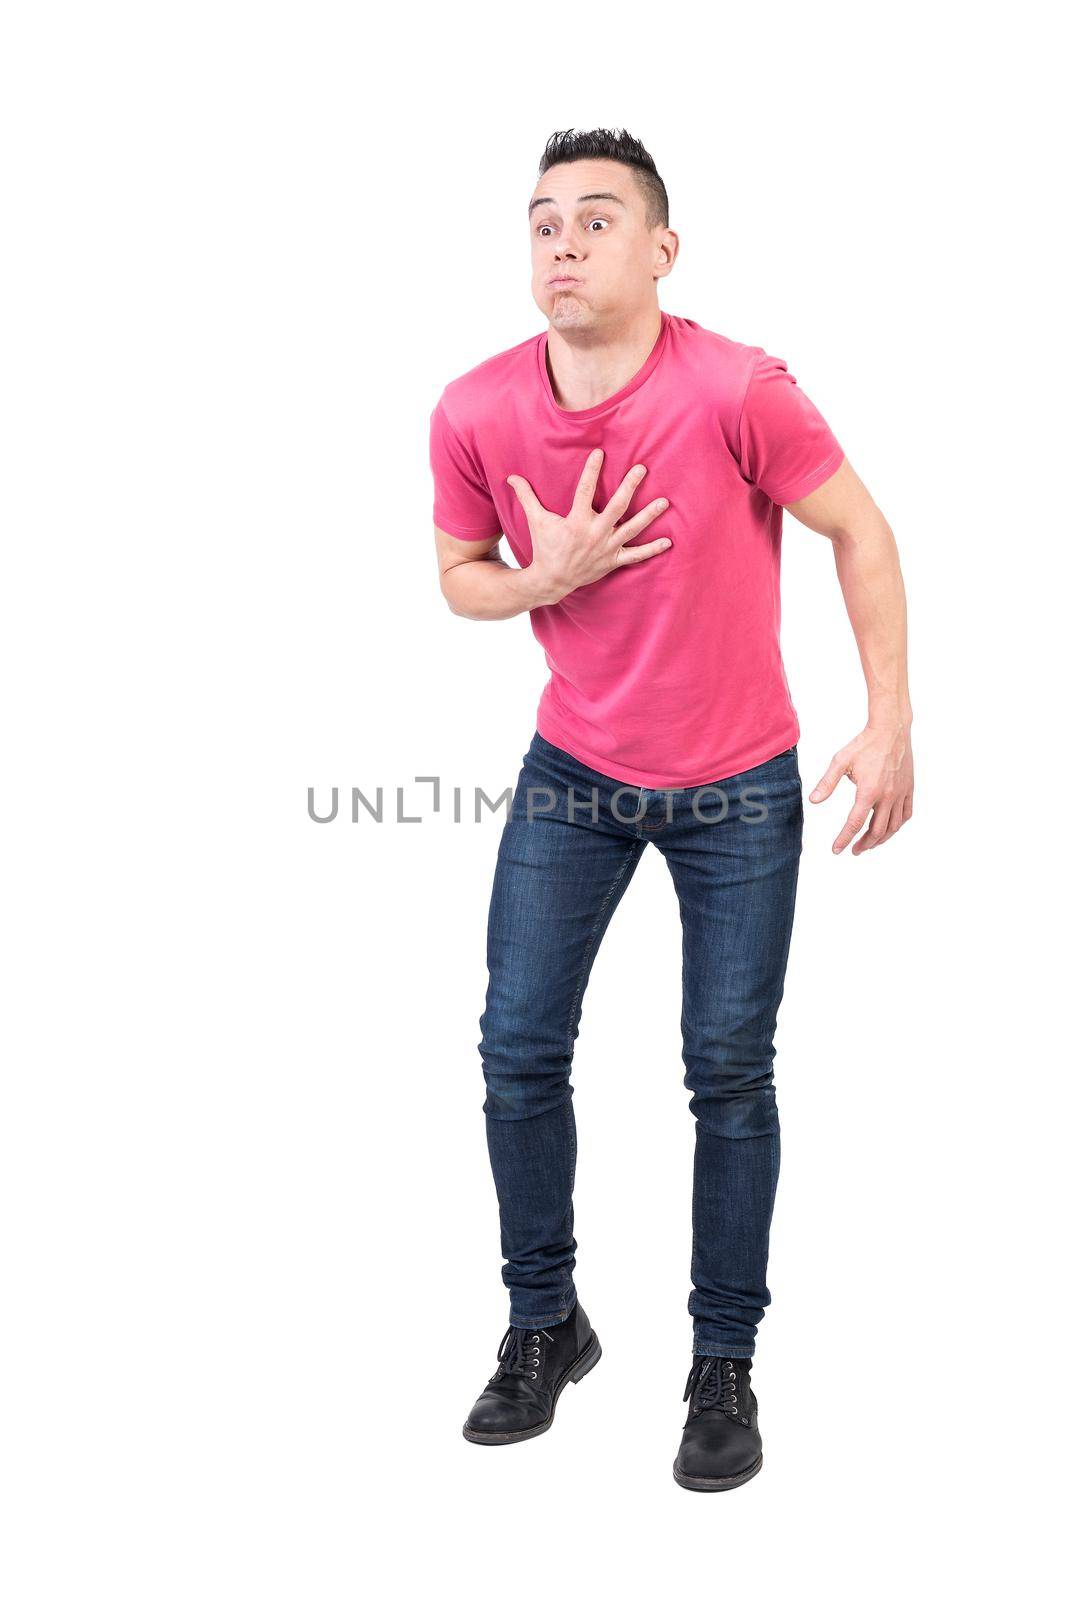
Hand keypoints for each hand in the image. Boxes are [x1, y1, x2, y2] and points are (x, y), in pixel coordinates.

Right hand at [505, 448, 670, 602]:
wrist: (551, 580)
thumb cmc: (545, 547)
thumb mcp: (535, 521)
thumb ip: (526, 497)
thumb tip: (510, 477)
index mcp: (576, 521)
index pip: (584, 490)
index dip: (591, 470)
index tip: (600, 453)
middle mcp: (594, 533)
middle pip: (617, 506)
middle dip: (630, 486)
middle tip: (642, 469)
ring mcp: (606, 548)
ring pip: (632, 529)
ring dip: (649, 516)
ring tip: (664, 502)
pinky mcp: (613, 560)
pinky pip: (636, 556)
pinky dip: (652, 550)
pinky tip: (668, 542)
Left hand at [809, 722, 913, 853]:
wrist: (891, 730)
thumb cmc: (864, 744)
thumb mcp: (840, 762)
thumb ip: (827, 783)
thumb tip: (814, 801)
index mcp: (868, 792)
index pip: (855, 824)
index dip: (844, 839)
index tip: (836, 850)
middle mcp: (887, 796)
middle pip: (877, 831)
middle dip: (864, 845)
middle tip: (854, 851)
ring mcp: (900, 793)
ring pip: (893, 826)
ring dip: (881, 839)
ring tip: (870, 844)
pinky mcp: (909, 789)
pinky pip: (906, 814)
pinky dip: (897, 826)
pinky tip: (889, 828)